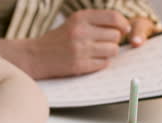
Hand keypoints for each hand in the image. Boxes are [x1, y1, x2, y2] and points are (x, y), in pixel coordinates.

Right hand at [29, 10, 156, 78]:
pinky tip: (90, 60)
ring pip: (113, 51)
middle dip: (113, 40)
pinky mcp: (80, 65)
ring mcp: (80, 50)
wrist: (36, 56)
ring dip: (109, 52)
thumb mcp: (75, 22)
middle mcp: (81, 32)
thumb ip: (96, 21)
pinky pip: (104, 64)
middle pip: (115, 36)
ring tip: (97, 52)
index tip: (125, 29)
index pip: (113, 18)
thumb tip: (124, 27)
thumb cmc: (59, 39)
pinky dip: (101, 62)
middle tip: (103, 43)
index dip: (123, 24)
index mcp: (80, 18)